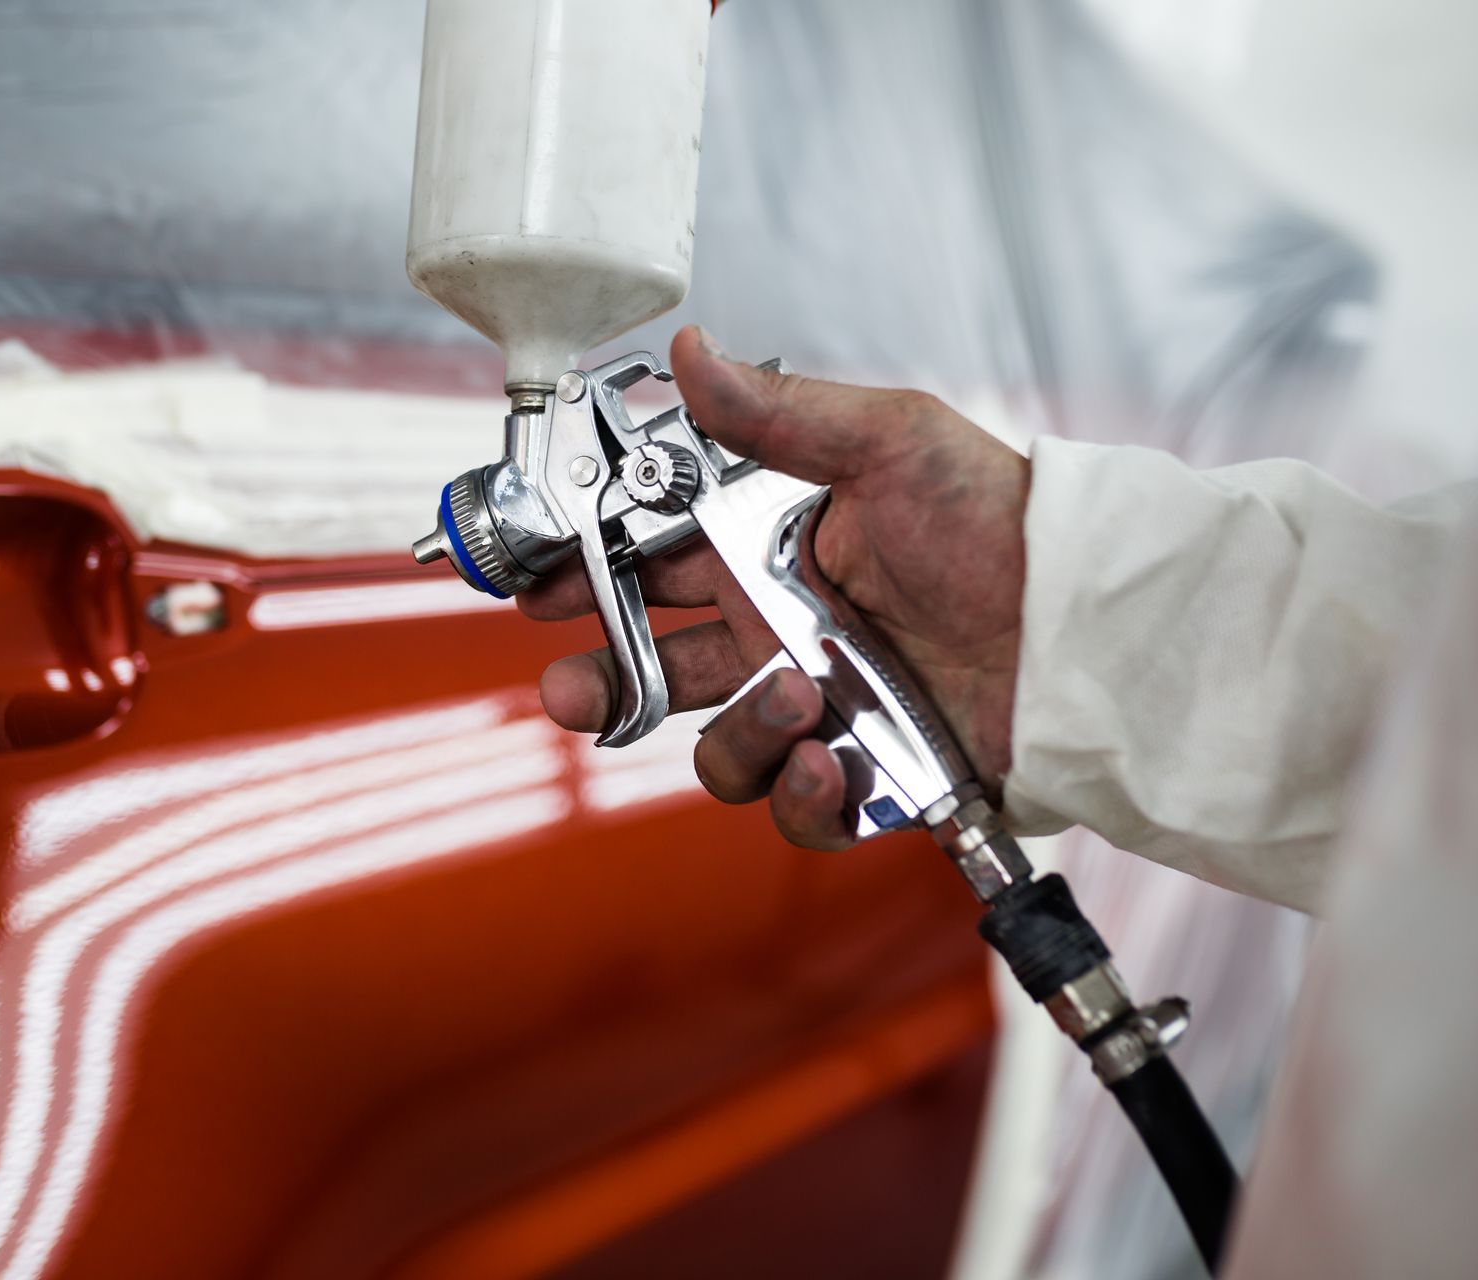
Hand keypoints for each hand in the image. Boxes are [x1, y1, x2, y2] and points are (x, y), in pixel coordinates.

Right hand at [523, 325, 1028, 848]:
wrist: (1088, 622)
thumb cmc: (1001, 520)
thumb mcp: (889, 442)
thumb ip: (777, 415)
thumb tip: (688, 352)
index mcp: (770, 554)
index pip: (652, 568)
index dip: (588, 581)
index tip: (538, 587)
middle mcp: (781, 634)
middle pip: (655, 672)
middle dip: (600, 685)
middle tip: (571, 691)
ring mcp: (818, 707)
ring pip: (719, 747)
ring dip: (739, 731)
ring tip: (798, 698)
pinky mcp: (863, 771)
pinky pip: (795, 810)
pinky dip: (802, 798)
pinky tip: (833, 762)